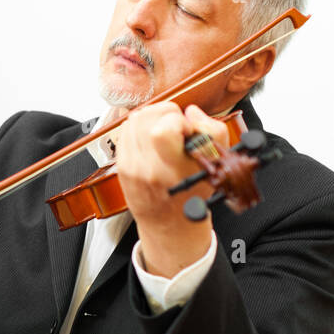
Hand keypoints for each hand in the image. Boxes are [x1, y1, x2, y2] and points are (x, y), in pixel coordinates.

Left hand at [113, 102, 219, 276]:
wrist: (168, 222)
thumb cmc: (192, 195)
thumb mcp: (214, 165)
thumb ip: (212, 131)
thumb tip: (191, 112)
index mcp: (171, 169)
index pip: (164, 128)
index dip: (179, 120)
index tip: (186, 131)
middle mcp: (146, 167)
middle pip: (146, 116)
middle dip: (166, 114)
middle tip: (176, 129)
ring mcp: (129, 166)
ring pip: (134, 119)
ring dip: (152, 117)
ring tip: (165, 131)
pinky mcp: (120, 164)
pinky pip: (125, 131)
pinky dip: (140, 128)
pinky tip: (152, 139)